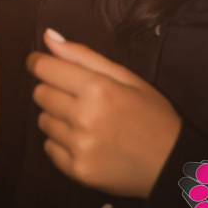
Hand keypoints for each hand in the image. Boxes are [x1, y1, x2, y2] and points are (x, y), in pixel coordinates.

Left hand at [26, 29, 180, 197]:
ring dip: (57, 116)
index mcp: (97, 88)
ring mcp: (79, 147)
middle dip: (52, 88)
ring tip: (83, 119)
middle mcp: (83, 117)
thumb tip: (48, 37)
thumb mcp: (126, 76)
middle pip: (41, 95)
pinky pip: (49, 149)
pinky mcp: (77, 171)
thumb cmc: (151, 113)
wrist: (170, 163)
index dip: (38, 62)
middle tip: (74, 93)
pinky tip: (83, 139)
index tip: (37, 61)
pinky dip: (60, 141)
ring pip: (43, 122)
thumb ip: (84, 56)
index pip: (46, 70)